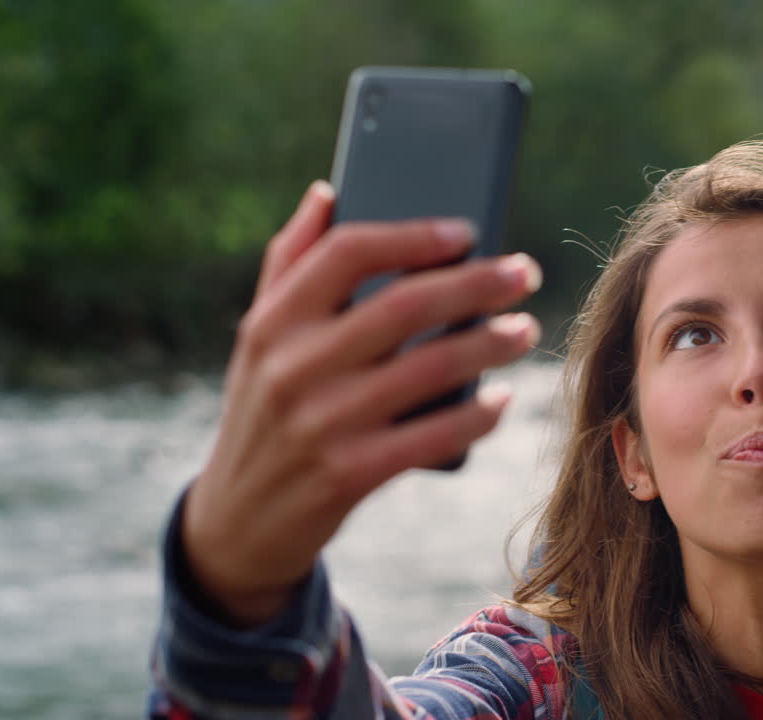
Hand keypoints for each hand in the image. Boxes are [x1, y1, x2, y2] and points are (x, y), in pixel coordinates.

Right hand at [182, 181, 541, 625]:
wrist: (236, 520)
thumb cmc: (264, 411)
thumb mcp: (259, 338)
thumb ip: (289, 262)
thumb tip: (327, 190)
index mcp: (272, 320)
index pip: (347, 252)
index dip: (414, 234)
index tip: (467, 231)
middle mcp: (292, 366)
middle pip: (404, 305)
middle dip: (477, 283)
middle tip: (526, 272)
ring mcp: (320, 423)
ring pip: (429, 368)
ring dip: (490, 344)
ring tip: (526, 330)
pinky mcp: (348, 474)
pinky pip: (432, 436)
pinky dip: (476, 416)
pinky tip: (502, 399)